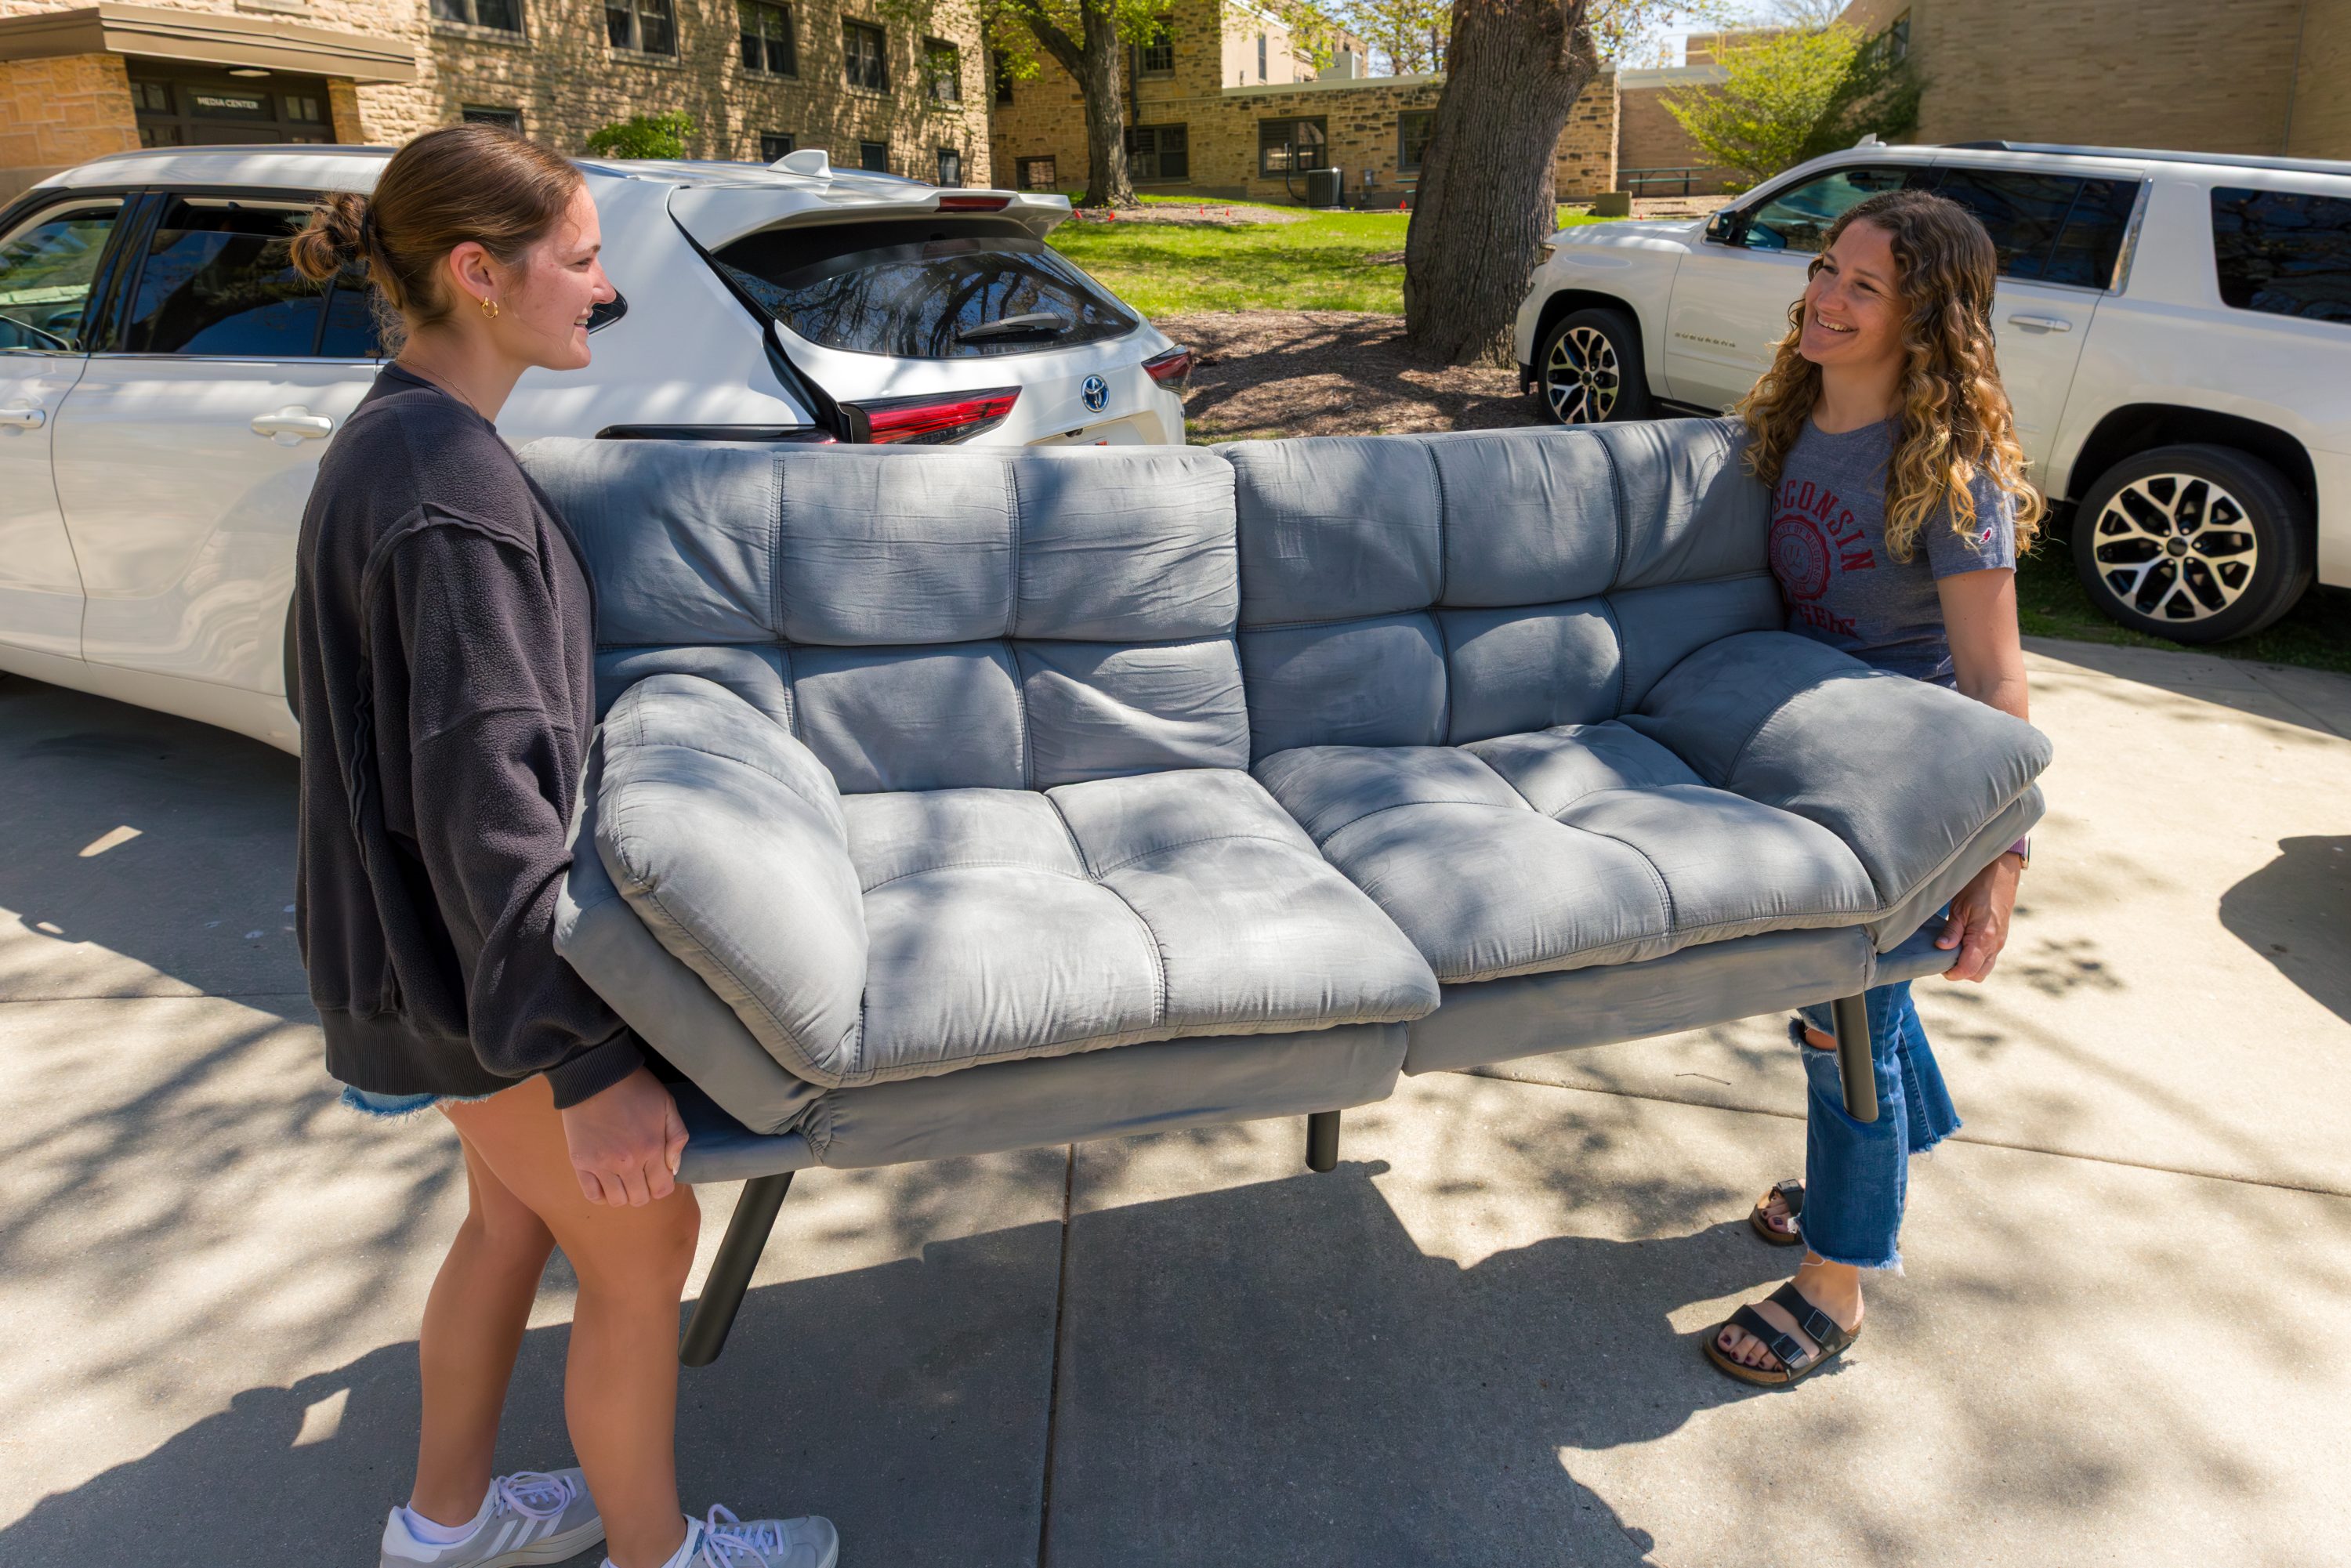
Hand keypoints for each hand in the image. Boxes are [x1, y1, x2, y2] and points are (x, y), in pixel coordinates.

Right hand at [559, 1066, 687, 1206]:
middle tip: (642, 1176)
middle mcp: (627, 1162)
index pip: (662, 1189)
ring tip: (624, 1179)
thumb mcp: (668, 1105)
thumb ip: (677, 1137)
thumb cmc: (636, 1088)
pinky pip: (592, 1194)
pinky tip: (606, 1182)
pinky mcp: (580, 1162)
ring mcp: (601, 1164)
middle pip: (639, 1198)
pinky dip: (601, 1194)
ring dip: (624, 1194)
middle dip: (645, 1191)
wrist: (596, 1075)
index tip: (659, 1175)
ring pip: (617, 1201)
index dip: (663, 1186)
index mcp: (651, 1148)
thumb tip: (674, 1168)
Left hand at [1938, 852, 2022, 982]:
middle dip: (1960, 971)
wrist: (2000, 875)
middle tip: (1945, 957)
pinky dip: (1976, 958)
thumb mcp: (1960, 906)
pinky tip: (1964, 944)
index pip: (1968, 969)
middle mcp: (1995, 944)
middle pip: (1977, 974)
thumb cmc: (1978, 887)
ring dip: (1969, 965)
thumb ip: (1952, 930)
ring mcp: (2000, 942)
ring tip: (1954, 950)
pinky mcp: (2000, 939)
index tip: (1939, 964)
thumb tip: (1942, 948)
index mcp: (1984, 938)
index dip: (1952, 972)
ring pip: (1984, 968)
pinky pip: (1989, 957)